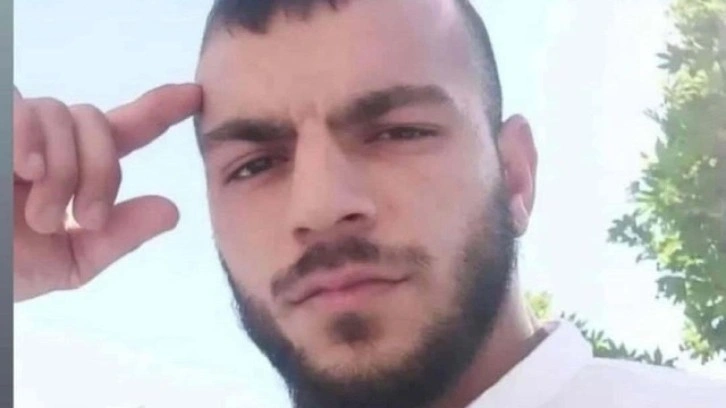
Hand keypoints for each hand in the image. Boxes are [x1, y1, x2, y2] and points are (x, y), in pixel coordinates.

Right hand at [13, 84, 201, 301]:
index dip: (160, 109)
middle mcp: (48, 143)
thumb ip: (117, 237)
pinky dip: (34, 142)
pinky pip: (23, 109)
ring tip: (41, 213)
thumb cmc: (5, 267)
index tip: (195, 95)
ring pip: (66, 115)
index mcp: (73, 170)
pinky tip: (26, 173)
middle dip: (103, 172)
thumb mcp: (70, 262)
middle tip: (83, 217)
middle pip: (99, 123)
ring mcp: (16, 131)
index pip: (123, 130)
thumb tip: (171, 211)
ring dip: (65, 170)